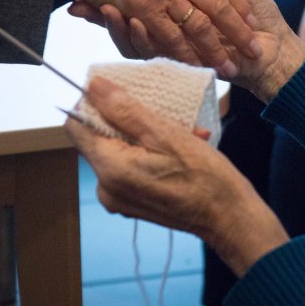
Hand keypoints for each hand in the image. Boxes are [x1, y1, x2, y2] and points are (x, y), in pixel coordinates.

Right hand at [43, 0, 259, 76]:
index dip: (238, 4)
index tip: (253, 21)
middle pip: (220, 7)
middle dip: (239, 32)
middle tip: (256, 52)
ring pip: (200, 26)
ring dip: (217, 51)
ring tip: (231, 70)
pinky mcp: (146, 8)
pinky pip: (172, 36)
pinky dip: (186, 55)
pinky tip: (197, 68)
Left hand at [65, 76, 288, 276]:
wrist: (229, 219)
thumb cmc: (204, 177)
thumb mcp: (166, 133)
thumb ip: (124, 109)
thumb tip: (94, 86)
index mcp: (110, 169)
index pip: (75, 126)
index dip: (92, 103)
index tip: (120, 93)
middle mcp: (105, 187)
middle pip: (99, 137)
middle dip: (129, 119)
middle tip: (164, 113)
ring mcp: (118, 198)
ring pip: (119, 150)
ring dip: (146, 135)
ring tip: (183, 132)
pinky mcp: (133, 201)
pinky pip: (132, 166)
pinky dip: (151, 153)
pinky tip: (181, 149)